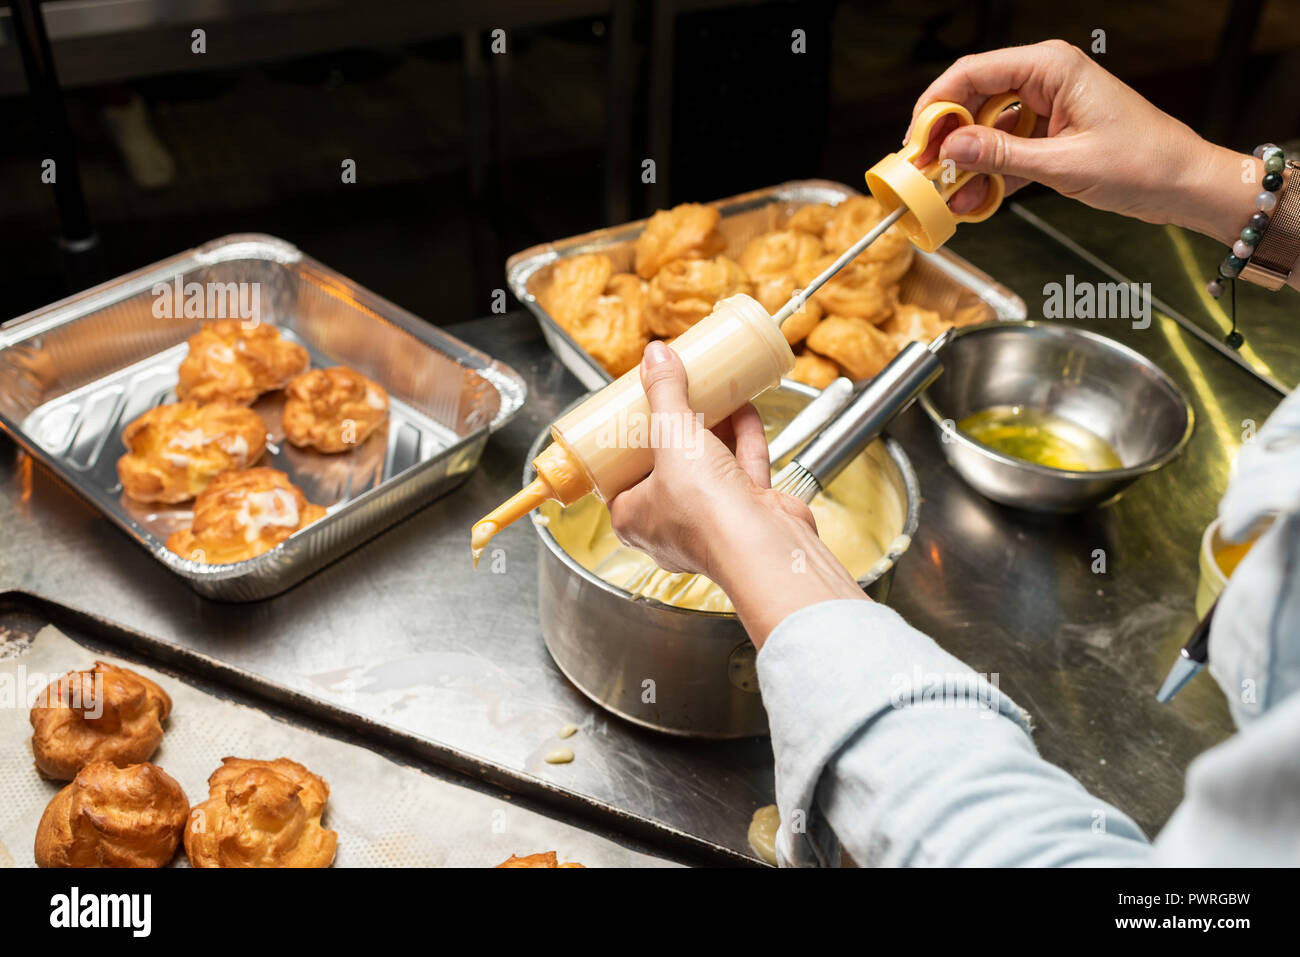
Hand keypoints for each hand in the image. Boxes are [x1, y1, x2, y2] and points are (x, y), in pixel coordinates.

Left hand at [608, 342, 867, 645]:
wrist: (764, 545)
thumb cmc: (704, 510)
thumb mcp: (673, 437)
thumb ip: (665, 395)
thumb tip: (655, 357)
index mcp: (634, 517)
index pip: (619, 477)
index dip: (624, 445)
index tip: (632, 416)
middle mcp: (670, 524)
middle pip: (667, 467)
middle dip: (674, 431)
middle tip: (673, 397)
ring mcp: (711, 521)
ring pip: (707, 467)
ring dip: (711, 431)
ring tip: (711, 394)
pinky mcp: (747, 513)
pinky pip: (742, 470)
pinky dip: (743, 440)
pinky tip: (744, 409)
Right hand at [910, 40, 1256, 247]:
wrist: (1183, 184)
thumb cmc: (1144, 163)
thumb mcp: (1064, 165)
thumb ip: (1002, 156)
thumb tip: (952, 150)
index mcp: (1051, 67)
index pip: (972, 73)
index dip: (936, 107)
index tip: (915, 142)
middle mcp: (1044, 80)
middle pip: (972, 101)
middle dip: (946, 140)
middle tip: (925, 174)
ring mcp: (1045, 108)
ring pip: (985, 131)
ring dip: (965, 165)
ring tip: (948, 197)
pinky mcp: (1048, 136)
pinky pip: (1004, 151)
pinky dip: (988, 176)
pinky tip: (973, 201)